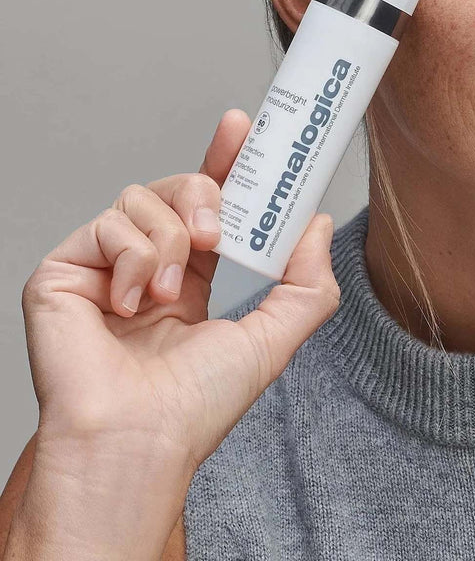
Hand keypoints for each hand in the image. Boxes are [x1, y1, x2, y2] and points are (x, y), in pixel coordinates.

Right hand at [19, 109, 340, 473]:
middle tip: (219, 233)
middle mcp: (151, 263)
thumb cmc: (196, 404)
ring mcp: (107, 265)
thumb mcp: (274, 338)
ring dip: (172, 241)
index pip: (212, 201)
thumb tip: (315, 223)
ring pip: (145, 197)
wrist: (136, 439)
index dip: (227, 160)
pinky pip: (109, 224)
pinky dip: (132, 260)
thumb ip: (307, 282)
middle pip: (180, 185)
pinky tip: (129, 305)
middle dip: (208, 193)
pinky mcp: (67, 270)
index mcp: (195, 275)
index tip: (244, 126)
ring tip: (171, 294)